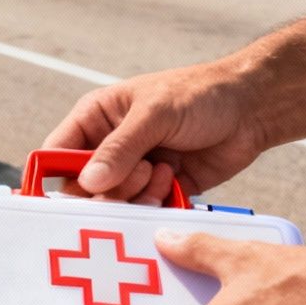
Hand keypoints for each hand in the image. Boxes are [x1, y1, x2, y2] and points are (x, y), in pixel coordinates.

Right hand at [44, 61, 269, 201]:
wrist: (253, 108)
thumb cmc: (199, 95)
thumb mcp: (153, 114)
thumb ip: (119, 149)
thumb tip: (88, 182)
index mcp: (96, 119)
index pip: (57, 152)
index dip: (52, 175)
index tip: (62, 196)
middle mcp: (110, 147)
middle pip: (82, 187)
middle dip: (106, 189)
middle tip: (137, 173)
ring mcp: (134, 169)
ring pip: (114, 202)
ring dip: (136, 194)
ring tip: (162, 171)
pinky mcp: (160, 188)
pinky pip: (144, 209)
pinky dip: (156, 202)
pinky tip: (174, 179)